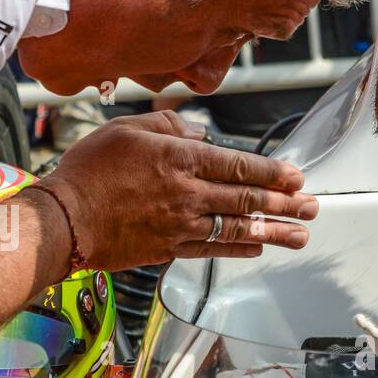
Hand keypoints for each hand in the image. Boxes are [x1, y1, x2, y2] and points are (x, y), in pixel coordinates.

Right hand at [42, 110, 319, 270]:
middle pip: (247, 201)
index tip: (298, 179)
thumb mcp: (127, 129)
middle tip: (312, 209)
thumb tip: (200, 134)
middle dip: (286, 206)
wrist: (64, 220)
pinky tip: (257, 248)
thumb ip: (170, 127)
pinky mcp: (170, 249)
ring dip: (274, 233)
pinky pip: (213, 250)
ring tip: (300, 236)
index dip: (273, 174)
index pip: (239, 167)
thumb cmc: (90, 170)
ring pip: (238, 229)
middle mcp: (187, 195)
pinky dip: (239, 248)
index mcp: (179, 160)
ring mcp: (181, 226)